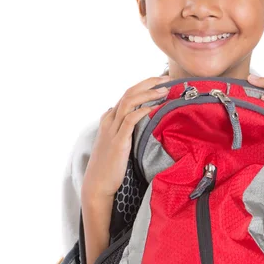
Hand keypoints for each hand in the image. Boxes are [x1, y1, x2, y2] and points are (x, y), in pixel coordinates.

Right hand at [81, 75, 170, 200]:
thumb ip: (121, 129)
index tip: (161, 81)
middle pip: (129, 93)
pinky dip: (142, 111)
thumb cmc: (108, 166)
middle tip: (166, 79)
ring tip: (164, 91)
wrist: (97, 184)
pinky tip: (155, 108)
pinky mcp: (118, 142)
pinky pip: (130, 120)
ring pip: (129, 102)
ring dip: (147, 94)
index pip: (127, 94)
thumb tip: (128, 118)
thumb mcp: (114, 143)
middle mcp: (109, 120)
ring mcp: (112, 130)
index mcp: (109, 119)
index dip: (144, 85)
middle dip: (148, 83)